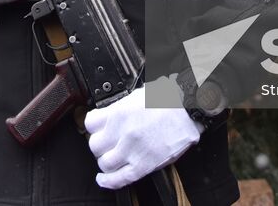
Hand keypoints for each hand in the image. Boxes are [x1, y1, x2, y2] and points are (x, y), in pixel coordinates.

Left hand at [84, 77, 201, 189]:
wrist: (188, 109)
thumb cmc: (166, 100)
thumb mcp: (135, 95)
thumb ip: (119, 108)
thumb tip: (109, 116)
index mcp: (118, 113)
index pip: (90, 124)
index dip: (94, 127)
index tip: (98, 128)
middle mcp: (121, 132)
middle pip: (95, 145)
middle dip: (100, 144)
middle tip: (107, 142)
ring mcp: (131, 151)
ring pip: (104, 163)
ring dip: (107, 160)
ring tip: (113, 157)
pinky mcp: (143, 165)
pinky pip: (119, 179)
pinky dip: (108, 181)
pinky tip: (104, 179)